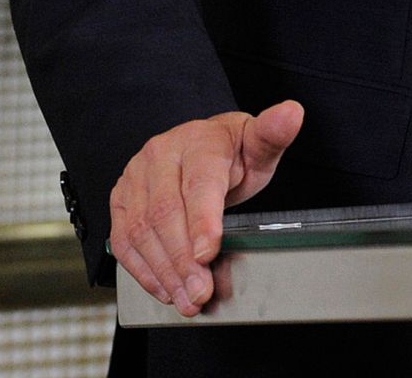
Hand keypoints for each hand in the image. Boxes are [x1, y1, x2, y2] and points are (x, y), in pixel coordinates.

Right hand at [109, 99, 302, 315]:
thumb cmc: (233, 151)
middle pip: (165, 212)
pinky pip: (123, 240)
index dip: (203, 221)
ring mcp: (136, 175)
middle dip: (183, 259)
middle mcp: (161, 153)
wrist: (204, 147)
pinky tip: (164, 288)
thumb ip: (275, 134)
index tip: (209, 254)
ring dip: (162, 271)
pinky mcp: (121, 198)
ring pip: (140, 230)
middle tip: (200, 292)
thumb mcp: (260, 145)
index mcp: (199, 139)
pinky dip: (143, 270)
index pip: (199, 183)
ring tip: (186, 298)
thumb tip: (291, 113)